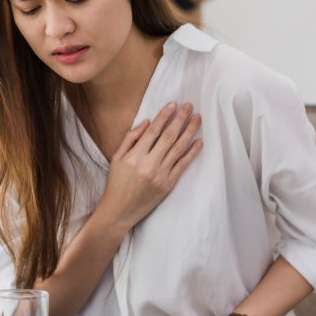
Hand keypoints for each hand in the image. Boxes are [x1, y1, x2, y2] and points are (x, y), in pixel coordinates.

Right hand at [98, 102, 201, 231]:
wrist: (120, 210)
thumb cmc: (116, 183)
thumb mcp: (116, 159)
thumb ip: (130, 139)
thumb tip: (145, 122)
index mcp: (134, 157)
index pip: (152, 132)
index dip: (163, 117)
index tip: (172, 105)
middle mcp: (149, 165)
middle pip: (168, 137)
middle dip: (180, 119)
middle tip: (189, 106)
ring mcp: (160, 175)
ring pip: (178, 148)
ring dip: (189, 131)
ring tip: (197, 118)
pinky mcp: (168, 184)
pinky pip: (183, 165)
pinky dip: (192, 153)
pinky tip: (199, 141)